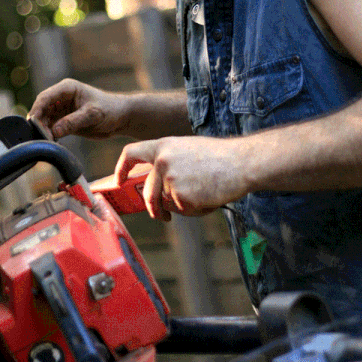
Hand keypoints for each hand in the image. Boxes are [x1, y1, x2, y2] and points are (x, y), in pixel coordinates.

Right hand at [28, 78, 129, 139]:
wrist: (121, 117)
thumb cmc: (110, 109)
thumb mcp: (92, 115)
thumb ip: (72, 122)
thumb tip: (53, 131)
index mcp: (67, 88)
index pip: (45, 97)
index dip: (37, 110)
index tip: (33, 124)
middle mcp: (61, 97)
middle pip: (42, 109)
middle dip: (39, 122)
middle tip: (41, 137)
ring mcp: (62, 109)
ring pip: (45, 119)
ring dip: (43, 130)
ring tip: (46, 142)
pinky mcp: (65, 121)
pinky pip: (51, 127)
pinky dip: (49, 134)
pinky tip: (51, 142)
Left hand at [115, 136, 249, 220]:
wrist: (242, 163)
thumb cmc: (220, 157)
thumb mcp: (188, 149)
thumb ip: (169, 162)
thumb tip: (155, 183)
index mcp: (164, 146)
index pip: (132, 153)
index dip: (122, 167)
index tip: (119, 180)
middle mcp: (163, 161)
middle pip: (147, 192)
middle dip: (152, 207)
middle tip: (161, 215)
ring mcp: (171, 179)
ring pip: (167, 203)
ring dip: (182, 205)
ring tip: (203, 192)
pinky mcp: (181, 196)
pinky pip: (182, 211)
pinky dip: (195, 209)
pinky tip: (209, 196)